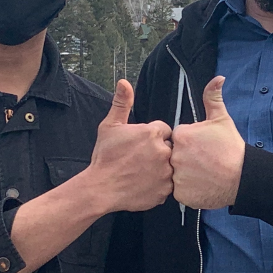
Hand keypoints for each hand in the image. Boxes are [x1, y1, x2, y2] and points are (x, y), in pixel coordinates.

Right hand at [87, 80, 173, 212]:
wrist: (101, 188)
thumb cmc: (104, 157)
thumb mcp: (110, 126)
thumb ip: (122, 103)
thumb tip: (124, 82)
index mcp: (152, 133)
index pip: (163, 130)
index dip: (151, 137)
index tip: (140, 145)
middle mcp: (163, 151)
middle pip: (170, 147)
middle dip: (159, 151)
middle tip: (141, 159)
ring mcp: (166, 172)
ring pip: (171, 166)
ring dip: (162, 167)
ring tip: (143, 172)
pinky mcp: (166, 190)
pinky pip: (169, 184)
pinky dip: (160, 184)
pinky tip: (145, 183)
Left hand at [171, 76, 244, 209]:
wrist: (243, 177)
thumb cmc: (232, 148)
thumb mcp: (222, 119)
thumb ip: (213, 98)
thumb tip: (217, 78)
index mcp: (181, 135)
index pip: (177, 138)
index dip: (190, 144)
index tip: (202, 148)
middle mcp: (175, 155)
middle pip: (174, 156)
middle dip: (186, 159)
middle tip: (204, 162)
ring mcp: (177, 176)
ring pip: (175, 174)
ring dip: (185, 175)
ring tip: (203, 174)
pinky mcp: (180, 193)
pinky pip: (179, 191)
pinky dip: (188, 190)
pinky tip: (201, 185)